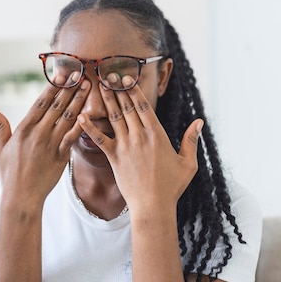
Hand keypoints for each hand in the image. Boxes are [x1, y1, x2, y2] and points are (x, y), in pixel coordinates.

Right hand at [0, 75, 90, 209]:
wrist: (21, 197)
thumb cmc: (9, 173)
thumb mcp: (1, 147)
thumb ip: (0, 125)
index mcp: (24, 129)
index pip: (41, 102)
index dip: (52, 87)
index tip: (61, 74)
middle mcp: (38, 134)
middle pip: (57, 106)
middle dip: (69, 88)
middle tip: (79, 73)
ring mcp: (51, 145)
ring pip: (68, 117)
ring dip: (79, 100)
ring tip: (87, 86)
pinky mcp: (61, 156)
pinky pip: (73, 137)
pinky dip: (82, 124)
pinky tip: (90, 113)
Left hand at [76, 75, 202, 213]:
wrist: (153, 207)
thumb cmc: (171, 186)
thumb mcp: (188, 163)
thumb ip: (191, 140)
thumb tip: (199, 122)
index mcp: (157, 135)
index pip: (144, 106)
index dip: (134, 90)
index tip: (126, 78)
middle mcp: (140, 136)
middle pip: (127, 107)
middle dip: (118, 89)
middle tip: (109, 74)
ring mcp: (125, 146)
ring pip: (114, 118)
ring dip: (106, 100)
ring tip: (99, 85)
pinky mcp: (114, 158)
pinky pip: (99, 139)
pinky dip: (89, 127)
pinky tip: (81, 116)